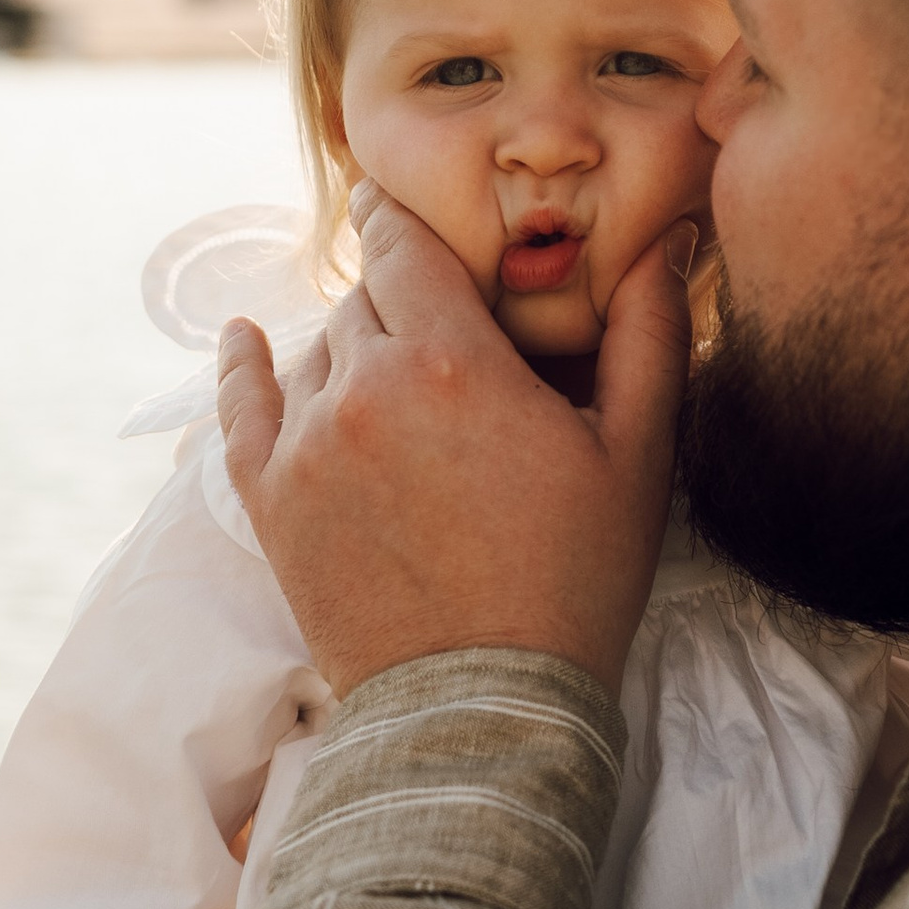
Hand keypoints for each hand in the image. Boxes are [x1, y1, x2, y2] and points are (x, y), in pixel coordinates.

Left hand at [219, 187, 692, 696]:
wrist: (483, 704)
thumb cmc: (574, 580)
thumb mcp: (635, 455)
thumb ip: (648, 337)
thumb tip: (667, 242)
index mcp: (451, 361)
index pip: (403, 244)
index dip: (401, 217)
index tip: (401, 204)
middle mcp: (364, 387)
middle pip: (367, 299)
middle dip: (402, 301)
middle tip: (441, 329)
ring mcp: (307, 445)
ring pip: (318, 352)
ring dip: (354, 352)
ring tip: (400, 388)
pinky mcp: (271, 501)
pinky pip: (242, 409)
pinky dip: (243, 370)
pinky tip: (241, 342)